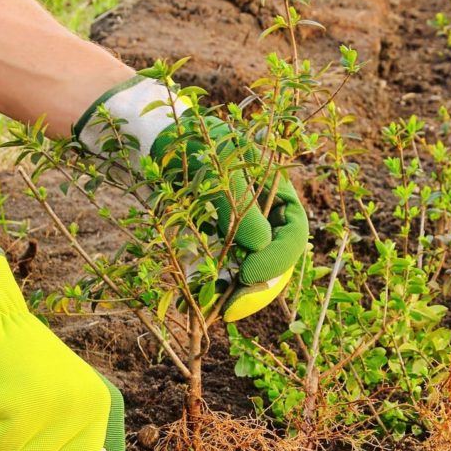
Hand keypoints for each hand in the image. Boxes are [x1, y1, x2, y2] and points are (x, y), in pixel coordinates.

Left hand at [73, 75, 308, 321]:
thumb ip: (239, 206)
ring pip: (252, 271)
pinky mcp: (220, 242)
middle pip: (277, 260)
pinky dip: (213, 286)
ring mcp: (244, 231)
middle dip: (258, 288)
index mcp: (279, 193)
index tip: (247, 275)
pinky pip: (225, 270)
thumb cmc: (192, 144)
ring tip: (211, 310)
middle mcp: (268, 216)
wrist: (157, 140)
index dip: (276, 260)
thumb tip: (260, 247)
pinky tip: (194, 298)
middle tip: (232, 309)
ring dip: (236, 293)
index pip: (292, 235)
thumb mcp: (217, 168)